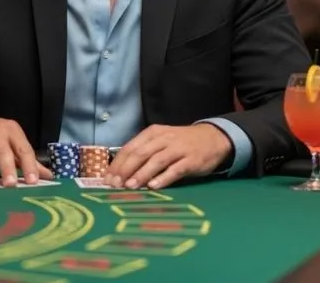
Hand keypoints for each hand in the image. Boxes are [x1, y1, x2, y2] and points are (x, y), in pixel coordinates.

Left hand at [105, 124, 232, 189]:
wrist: (213, 138)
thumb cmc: (181, 142)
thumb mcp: (161, 141)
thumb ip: (144, 152)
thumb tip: (120, 171)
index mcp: (153, 133)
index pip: (130, 147)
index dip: (117, 163)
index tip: (106, 178)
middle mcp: (164, 139)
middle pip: (140, 153)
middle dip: (125, 170)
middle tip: (114, 185)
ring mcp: (178, 149)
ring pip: (156, 161)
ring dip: (141, 174)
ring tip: (130, 187)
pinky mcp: (191, 160)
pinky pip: (175, 169)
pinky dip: (163, 178)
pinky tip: (153, 186)